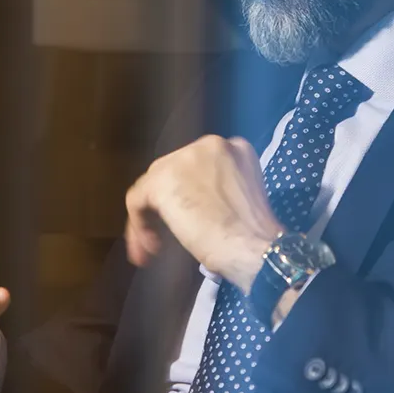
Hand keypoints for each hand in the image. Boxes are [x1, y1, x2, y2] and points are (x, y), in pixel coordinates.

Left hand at [123, 135, 282, 290]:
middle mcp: (208, 144)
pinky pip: (138, 200)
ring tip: (155, 247)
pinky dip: (139, 225)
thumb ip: (218, 190)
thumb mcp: (241, 199)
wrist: (255, 246)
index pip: (198, 167)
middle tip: (167, 235)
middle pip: (173, 172)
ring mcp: (184, 159)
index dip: (190, 195)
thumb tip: (197, 204)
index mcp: (234, 148)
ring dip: (151, 218)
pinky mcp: (162, 180)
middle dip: (167, 205)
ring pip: (154, 186)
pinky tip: (151, 247)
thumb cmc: (256, 236)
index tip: (194, 222)